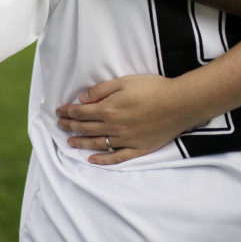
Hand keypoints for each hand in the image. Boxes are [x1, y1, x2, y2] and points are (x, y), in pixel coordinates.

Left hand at [55, 74, 201, 164]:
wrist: (182, 103)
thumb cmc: (153, 88)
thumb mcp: (123, 82)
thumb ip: (100, 90)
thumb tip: (82, 100)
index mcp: (109, 109)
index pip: (81, 113)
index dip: (67, 112)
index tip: (58, 111)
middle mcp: (114, 127)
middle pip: (85, 128)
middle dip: (69, 126)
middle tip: (59, 125)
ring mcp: (126, 140)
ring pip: (97, 144)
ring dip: (80, 142)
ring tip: (69, 141)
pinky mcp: (139, 148)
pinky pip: (116, 157)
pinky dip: (102, 160)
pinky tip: (92, 159)